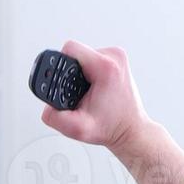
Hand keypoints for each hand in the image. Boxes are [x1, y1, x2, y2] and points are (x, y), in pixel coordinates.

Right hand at [40, 40, 183, 183]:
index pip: (70, 49)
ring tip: (87, 99)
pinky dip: (87, 77)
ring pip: (84, 59)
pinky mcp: (118, 62)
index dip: (61, 67)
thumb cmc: (110, 132)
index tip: (66, 88)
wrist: (136, 133)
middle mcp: (114, 57)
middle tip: (79, 99)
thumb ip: (59, 121)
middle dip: (71, 77)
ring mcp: (118, 58)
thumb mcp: (81, 130)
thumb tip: (47, 111)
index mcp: (106, 66)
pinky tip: (93, 95)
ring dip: (80, 77)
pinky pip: (91, 63)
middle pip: (76, 55)